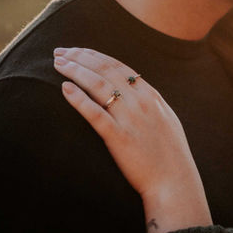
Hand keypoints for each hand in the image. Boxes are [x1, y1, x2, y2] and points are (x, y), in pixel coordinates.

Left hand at [54, 46, 210, 232]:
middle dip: (80, 57)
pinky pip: (95, 114)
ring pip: (98, 85)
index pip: (118, 66)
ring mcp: (130, 119)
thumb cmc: (170, 155)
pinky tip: (65, 88)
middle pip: (105, 70)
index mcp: (151, 96)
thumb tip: (136, 88)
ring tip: (57, 64)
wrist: (175, 182)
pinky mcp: (119, 138)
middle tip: (59, 51)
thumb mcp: (166, 120)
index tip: (77, 50)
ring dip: (75, 71)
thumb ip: (150, 102)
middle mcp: (140, 102)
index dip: (95, 55)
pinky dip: (78, 99)